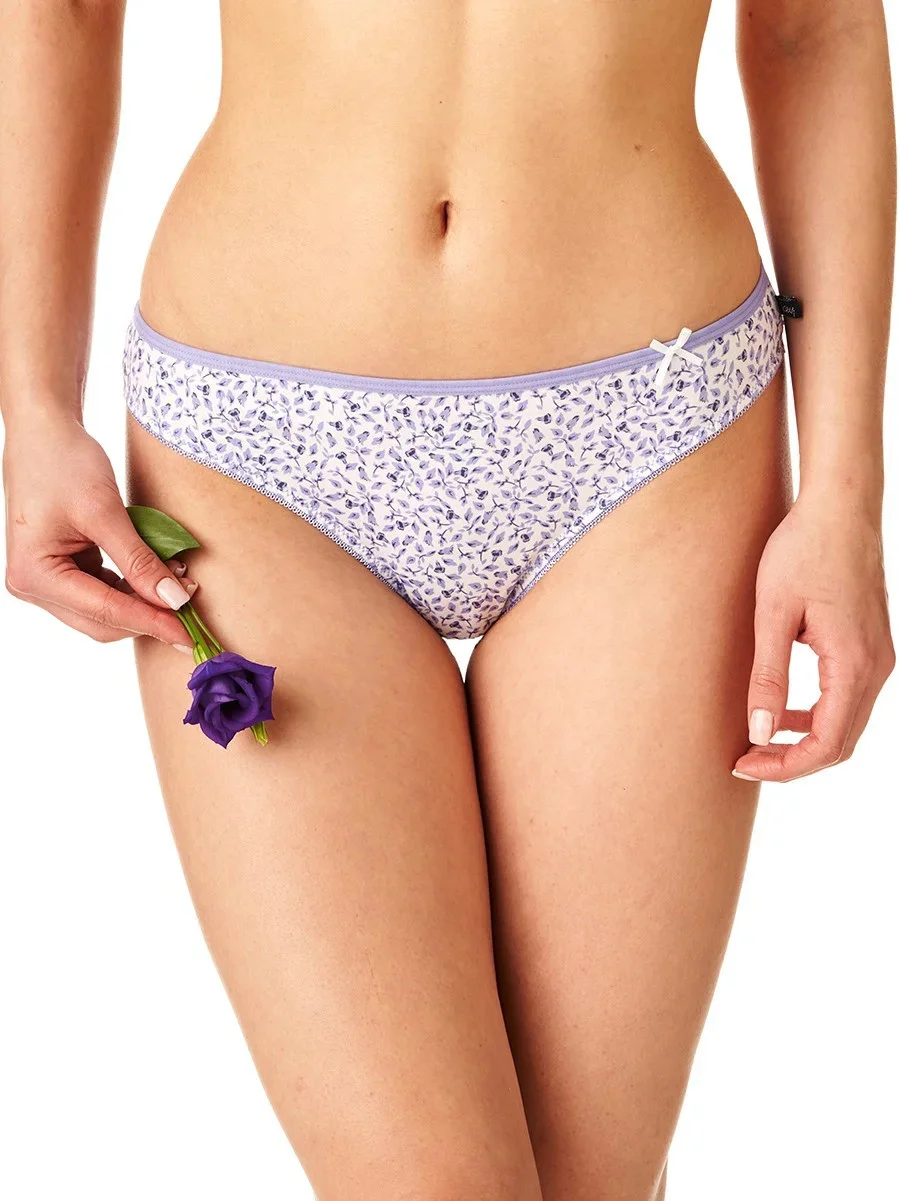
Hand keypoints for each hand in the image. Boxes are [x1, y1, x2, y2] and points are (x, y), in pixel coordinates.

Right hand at [3, 410, 196, 649]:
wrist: (42, 431)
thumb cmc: (64, 462)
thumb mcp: (105, 512)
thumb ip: (139, 561)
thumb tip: (174, 600)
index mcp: (34, 575)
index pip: (105, 612)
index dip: (152, 623)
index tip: (189, 633)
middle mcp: (32, 586)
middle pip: (102, 622)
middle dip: (148, 616)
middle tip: (190, 605)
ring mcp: (45, 581)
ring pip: (103, 613)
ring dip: (142, 603)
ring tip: (178, 583)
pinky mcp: (60, 571)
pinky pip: (101, 593)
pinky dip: (131, 588)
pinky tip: (157, 575)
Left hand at [733, 496, 894, 782]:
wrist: (840, 507)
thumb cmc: (803, 550)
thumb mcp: (773, 614)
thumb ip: (768, 677)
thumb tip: (759, 733)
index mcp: (853, 664)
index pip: (826, 744)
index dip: (785, 766)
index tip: (743, 764)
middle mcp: (876, 667)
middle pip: (840, 743)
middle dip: (792, 761)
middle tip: (745, 760)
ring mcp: (879, 657)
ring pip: (846, 723)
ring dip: (804, 740)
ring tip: (757, 741)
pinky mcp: (871, 646)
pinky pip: (848, 698)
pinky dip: (817, 715)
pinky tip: (782, 710)